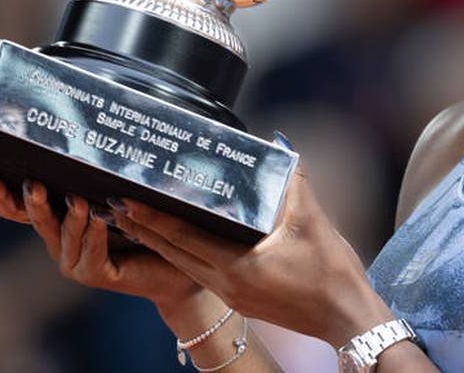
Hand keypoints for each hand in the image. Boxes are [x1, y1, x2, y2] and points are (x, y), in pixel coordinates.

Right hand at [0, 176, 202, 312]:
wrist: (175, 260)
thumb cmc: (142, 218)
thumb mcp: (113, 190)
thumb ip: (95, 174)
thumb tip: (80, 134)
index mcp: (56, 219)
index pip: (19, 208)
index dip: (2, 195)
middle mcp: (59, 241)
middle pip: (35, 221)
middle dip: (32, 202)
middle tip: (34, 183)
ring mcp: (74, 261)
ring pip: (63, 236)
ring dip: (70, 217)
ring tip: (78, 199)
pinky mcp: (96, 274)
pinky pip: (91, 253)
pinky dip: (95, 235)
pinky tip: (101, 218)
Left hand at [108, 162, 393, 347]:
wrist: (346, 318)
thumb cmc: (332, 273)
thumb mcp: (313, 222)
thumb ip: (293, 180)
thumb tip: (278, 145)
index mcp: (236, 265)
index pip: (183, 236)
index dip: (152, 217)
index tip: (127, 198)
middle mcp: (226, 283)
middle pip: (173, 252)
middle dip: (143, 227)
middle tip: (116, 203)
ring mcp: (231, 294)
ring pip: (183, 263)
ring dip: (159, 242)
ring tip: (134, 220)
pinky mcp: (240, 299)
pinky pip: (199, 272)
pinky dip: (181, 253)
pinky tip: (177, 241)